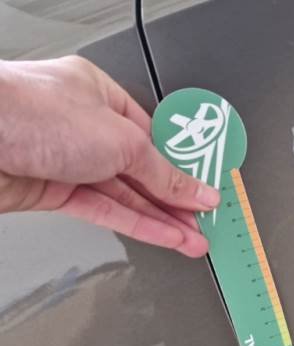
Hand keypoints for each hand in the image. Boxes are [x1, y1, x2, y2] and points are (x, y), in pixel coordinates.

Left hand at [0, 56, 218, 256]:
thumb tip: (197, 190)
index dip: (182, 168)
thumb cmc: (28, 112)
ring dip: (163, 221)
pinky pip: (105, 211)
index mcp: (99, 96)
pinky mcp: (51, 191)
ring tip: (193, 241)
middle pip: (141, 170)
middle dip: (176, 200)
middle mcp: (82, 127)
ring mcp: (66, 161)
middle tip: (204, 222)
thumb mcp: (122, 140)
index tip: (206, 191)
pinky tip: (163, 237)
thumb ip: (163, 172)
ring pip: (126, 196)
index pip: (153, 139)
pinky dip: (137, 226)